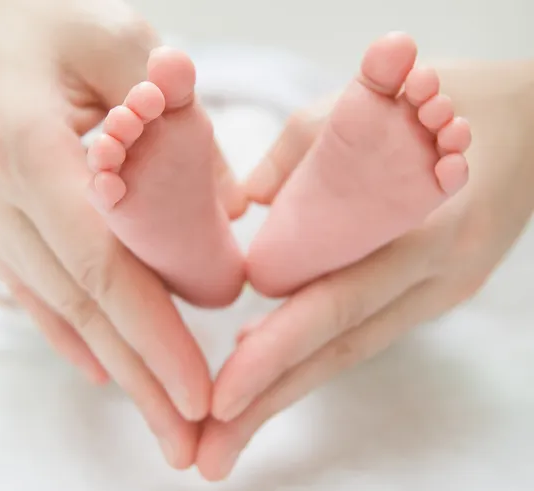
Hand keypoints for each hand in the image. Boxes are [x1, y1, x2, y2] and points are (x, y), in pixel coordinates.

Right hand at [0, 0, 227, 467]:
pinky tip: (105, 368)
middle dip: (141, 381)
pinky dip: (75, 334)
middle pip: (83, 310)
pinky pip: (37, 290)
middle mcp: (0, 199)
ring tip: (161, 423)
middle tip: (189, 444)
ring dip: (115, 371)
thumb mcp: (121, 40)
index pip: (104, 269)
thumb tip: (223, 202)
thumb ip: (176, 119)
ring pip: (61, 310)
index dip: (152, 338)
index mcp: (30, 154)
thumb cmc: (39, 12)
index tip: (198, 394)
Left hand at [196, 62, 533, 479]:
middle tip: (210, 457)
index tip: (219, 397)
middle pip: (340, 350)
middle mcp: (432, 275)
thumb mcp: (363, 105)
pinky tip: (271, 369)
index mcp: (421, 228)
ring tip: (229, 433)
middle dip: (270, 404)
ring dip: (286, 391)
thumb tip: (243, 208)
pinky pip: (365, 327)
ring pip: (350, 350)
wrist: (532, 119)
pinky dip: (315, 351)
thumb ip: (295, 158)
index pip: (335, 303)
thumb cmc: (443, 101)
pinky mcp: (433, 291)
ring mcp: (438, 290)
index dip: (275, 353)